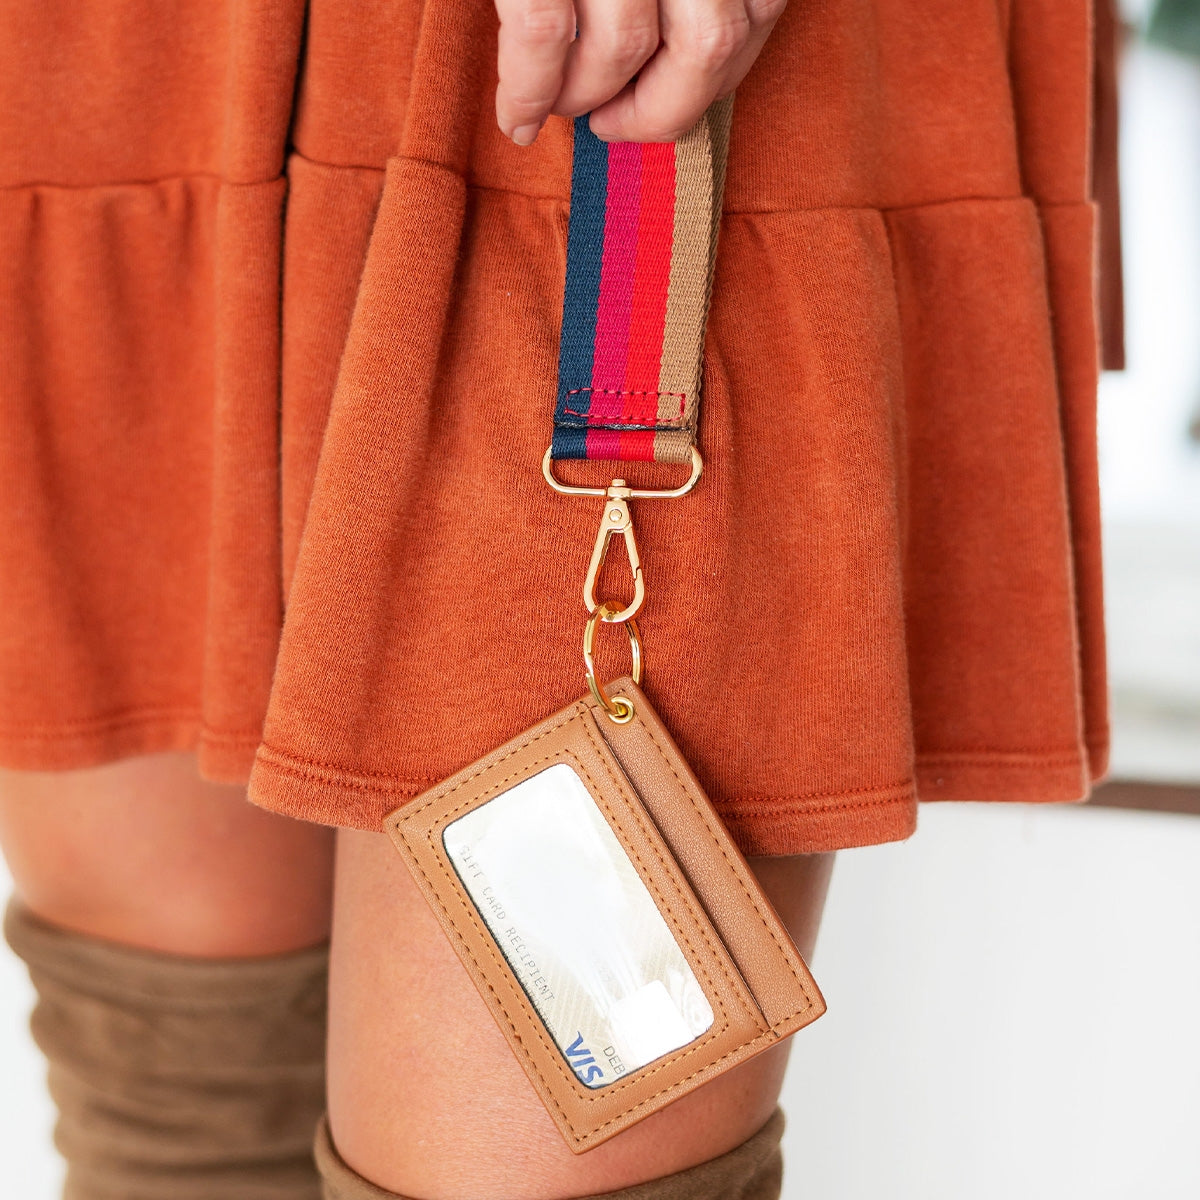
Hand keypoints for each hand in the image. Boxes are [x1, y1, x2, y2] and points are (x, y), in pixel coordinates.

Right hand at [493, 0, 784, 143]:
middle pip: (708, 47)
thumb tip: (693, 88)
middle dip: (660, 110)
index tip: (666, 94)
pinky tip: (518, 121)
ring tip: (561, 105)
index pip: (758, 14)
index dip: (715, 77)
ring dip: (587, 98)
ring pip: (628, 45)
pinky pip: (543, 36)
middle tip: (611, 122)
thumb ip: (685, 11)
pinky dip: (528, 91)